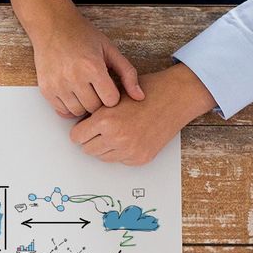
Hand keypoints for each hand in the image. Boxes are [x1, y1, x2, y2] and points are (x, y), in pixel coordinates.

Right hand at [3, 0, 143, 116]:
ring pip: (78, 112)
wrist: (53, 26)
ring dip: (84, 105)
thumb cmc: (82, 36)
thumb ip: (128, 73)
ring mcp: (58, 85)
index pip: (111, 100)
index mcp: (93, 67)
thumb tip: (140, 96)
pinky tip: (73, 93)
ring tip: (85, 91)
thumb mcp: (110, 50)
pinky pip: (62, 111)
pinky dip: (69, 106)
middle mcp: (74, 78)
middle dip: (98, 101)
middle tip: (96, 88)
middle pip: (94, 108)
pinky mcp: (46, 89)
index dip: (112, 95)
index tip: (108, 87)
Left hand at [68, 63, 214, 165]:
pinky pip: (119, 160)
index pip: (76, 136)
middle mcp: (116, 138)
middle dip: (91, 139)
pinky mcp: (140, 158)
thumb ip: (95, 112)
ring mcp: (129, 151)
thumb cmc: (145, 92)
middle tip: (101, 129)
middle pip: (87, 149)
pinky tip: (130, 136)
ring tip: (116, 131)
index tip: (86, 126)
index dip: (81, 129)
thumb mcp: (114, 95)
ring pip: (102, 157)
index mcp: (106, 120)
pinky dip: (121, 151)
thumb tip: (79, 125)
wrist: (175, 98)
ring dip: (104, 146)